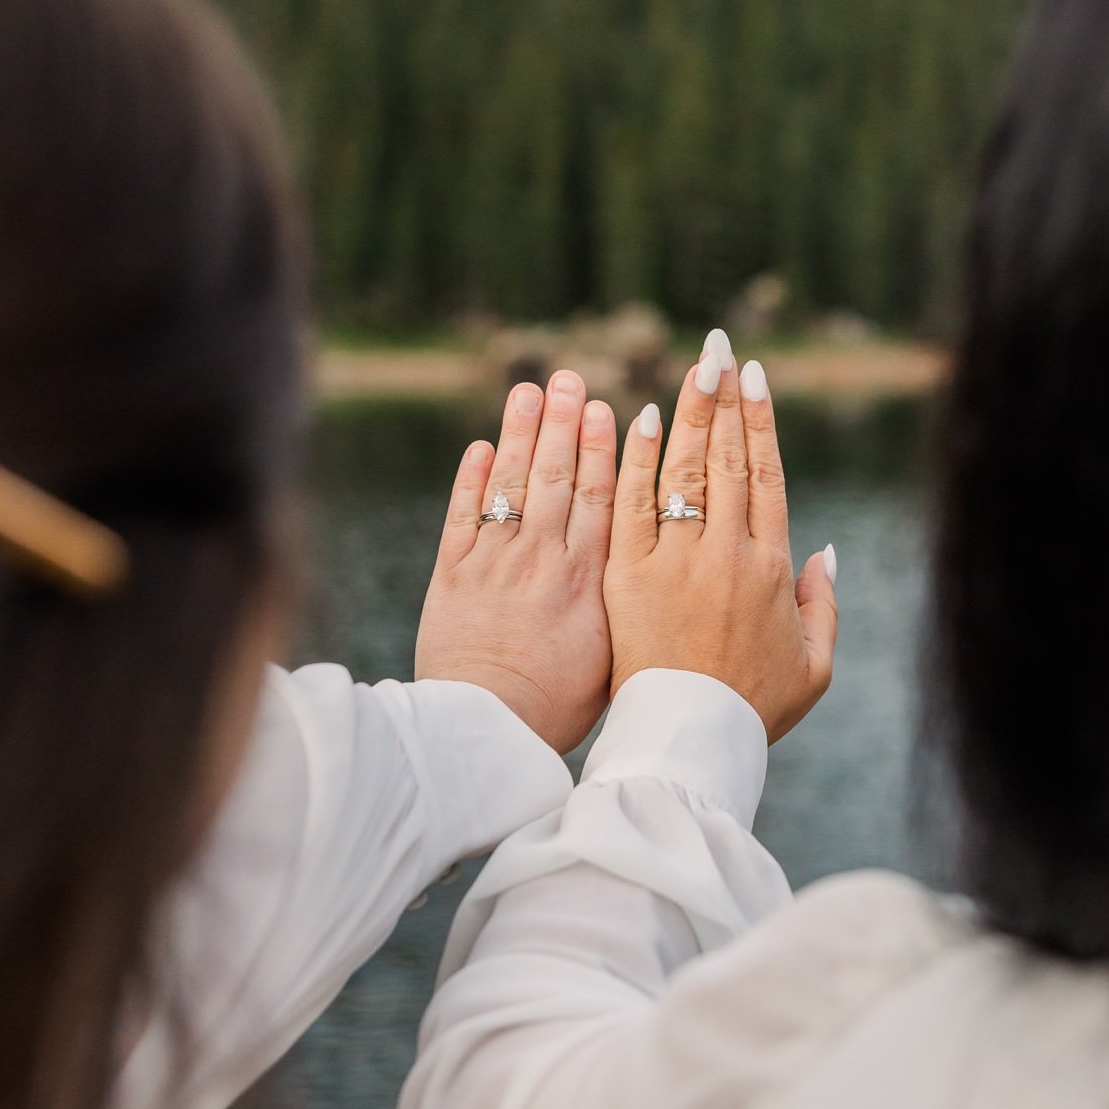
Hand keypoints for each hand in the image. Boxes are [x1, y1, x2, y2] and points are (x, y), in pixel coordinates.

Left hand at [416, 370, 615, 753]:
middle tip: (567, 379)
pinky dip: (470, 479)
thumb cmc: (557, 708)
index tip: (605, 409)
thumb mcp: (612, 661)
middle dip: (561, 424)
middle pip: (556, 478)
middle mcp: (543, 559)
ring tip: (527, 390)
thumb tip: (655, 579)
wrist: (486, 729)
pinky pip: (462, 515)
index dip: (602, 450)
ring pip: (511, 485)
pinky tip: (478, 447)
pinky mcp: (453, 576)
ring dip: (518, 434)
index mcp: (589, 580)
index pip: (602, 499)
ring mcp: (495, 563)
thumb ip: (628, 612)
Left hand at [603, 333, 836, 742]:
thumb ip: (824, 605)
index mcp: (774, 569)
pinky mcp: (628, 577)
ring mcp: (676, 562)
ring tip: (692, 366)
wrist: (689, 743)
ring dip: (688, 412)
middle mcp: (727, 553)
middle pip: (727, 459)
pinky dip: (635, 460)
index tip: (756, 379)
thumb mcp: (814, 668)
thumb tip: (824, 550)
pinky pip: (631, 506)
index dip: (762, 423)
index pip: (768, 476)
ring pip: (684, 470)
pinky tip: (636, 418)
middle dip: (725, 399)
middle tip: (721, 348)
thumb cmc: (753, 712)